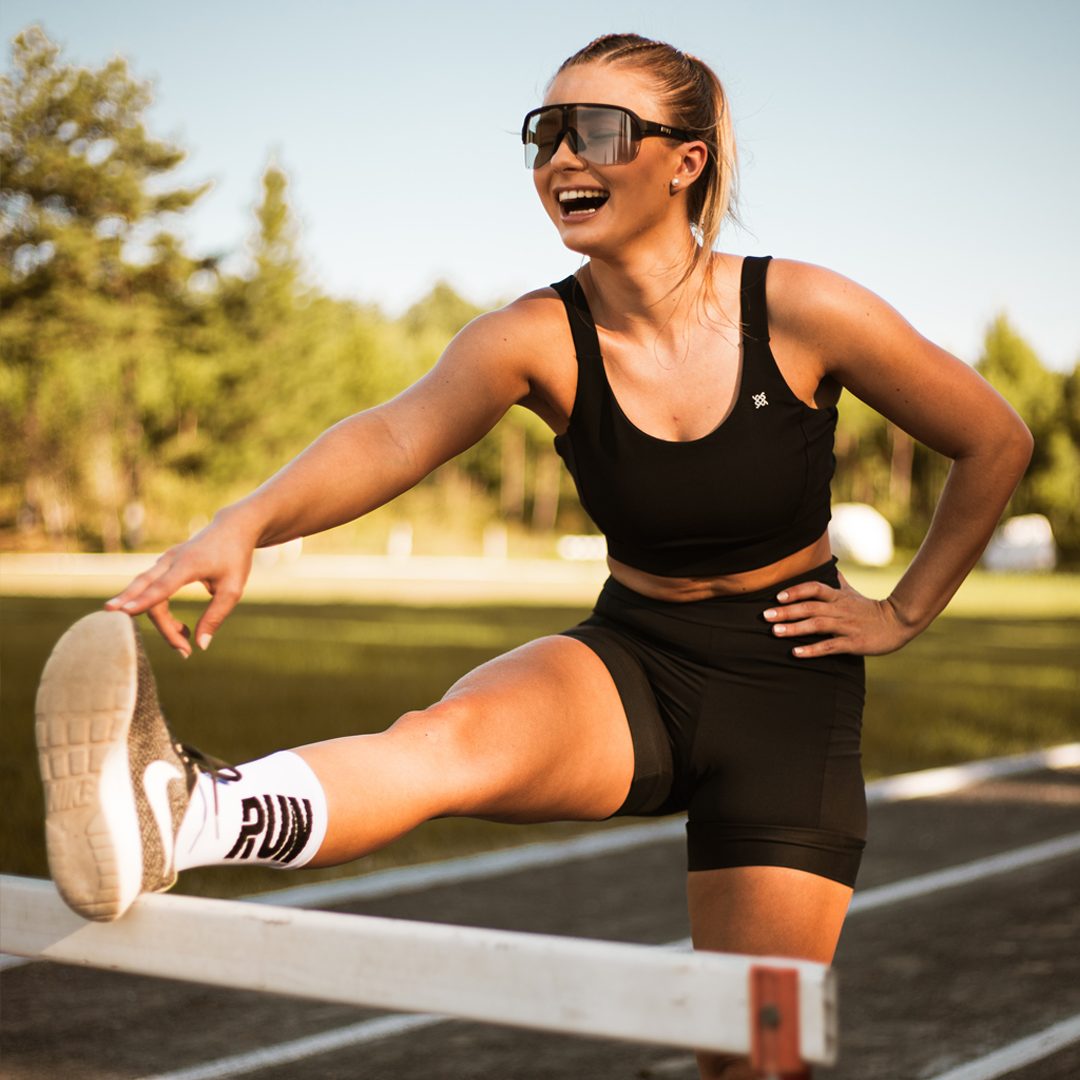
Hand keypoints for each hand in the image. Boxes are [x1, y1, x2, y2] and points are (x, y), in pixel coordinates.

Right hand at [103, 513, 256, 656]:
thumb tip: (200, 645)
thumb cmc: (235, 558)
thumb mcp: (233, 589)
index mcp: (188, 564)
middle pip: (146, 592)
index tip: (121, 612)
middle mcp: (170, 560)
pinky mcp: (164, 565)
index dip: (141, 601)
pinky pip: (153, 591)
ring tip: (184, 641)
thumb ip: (215, 616)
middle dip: (154, 623)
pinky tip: (180, 628)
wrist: (233, 528)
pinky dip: (161, 612)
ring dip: (162, 622)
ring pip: (147, 593)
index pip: (160, 586)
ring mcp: (164, 561)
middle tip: (180, 651)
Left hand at [762, 571, 914, 657]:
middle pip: (810, 607)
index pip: (815, 588)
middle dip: (787, 611)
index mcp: (839, 596)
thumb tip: (829, 566)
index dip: (796, 591)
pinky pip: (830, 646)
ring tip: (775, 632)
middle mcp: (840, 609)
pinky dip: (812, 650)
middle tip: (765, 615)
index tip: (777, 596)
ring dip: (795, 629)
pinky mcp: (853, 643)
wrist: (899, 623)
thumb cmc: (870, 609)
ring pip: (817, 625)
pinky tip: (796, 652)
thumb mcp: (853, 592)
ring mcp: (846, 626)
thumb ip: (838, 581)